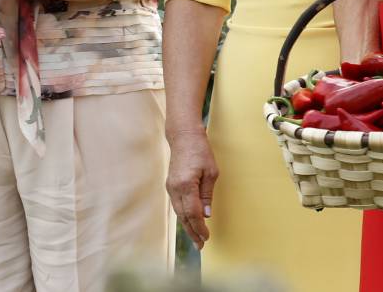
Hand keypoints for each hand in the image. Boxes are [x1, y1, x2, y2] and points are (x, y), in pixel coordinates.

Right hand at [166, 129, 218, 248]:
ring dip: (188, 226)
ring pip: (179, 213)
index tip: (206, 237)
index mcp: (186, 185)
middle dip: (192, 232)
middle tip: (201, 245)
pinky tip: (190, 222)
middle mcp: (175, 189)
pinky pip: (177, 206)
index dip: (200, 227)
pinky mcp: (171, 186)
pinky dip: (184, 216)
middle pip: (184, 217)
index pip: (193, 213)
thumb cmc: (200, 151)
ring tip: (196, 238)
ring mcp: (171, 188)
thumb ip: (207, 194)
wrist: (184, 137)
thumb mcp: (211, 172)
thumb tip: (206, 214)